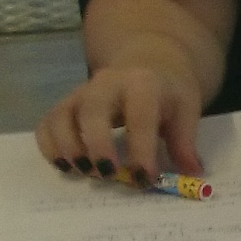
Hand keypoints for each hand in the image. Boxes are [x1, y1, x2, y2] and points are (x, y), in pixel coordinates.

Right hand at [38, 61, 205, 177]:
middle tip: (108, 175)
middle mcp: (107, 84)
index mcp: (143, 84)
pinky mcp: (66, 103)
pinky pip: (48, 123)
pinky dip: (50, 146)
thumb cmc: (169, 92)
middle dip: (97, 145)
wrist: (149, 62)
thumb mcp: (186, 109)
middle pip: (92, 111)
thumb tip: (192, 174)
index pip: (139, 116)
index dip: (141, 149)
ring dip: (69, 148)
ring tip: (85, 173)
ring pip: (62, 116)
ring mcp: (82, 92)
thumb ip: (185, 141)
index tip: (145, 178)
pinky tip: (65, 167)